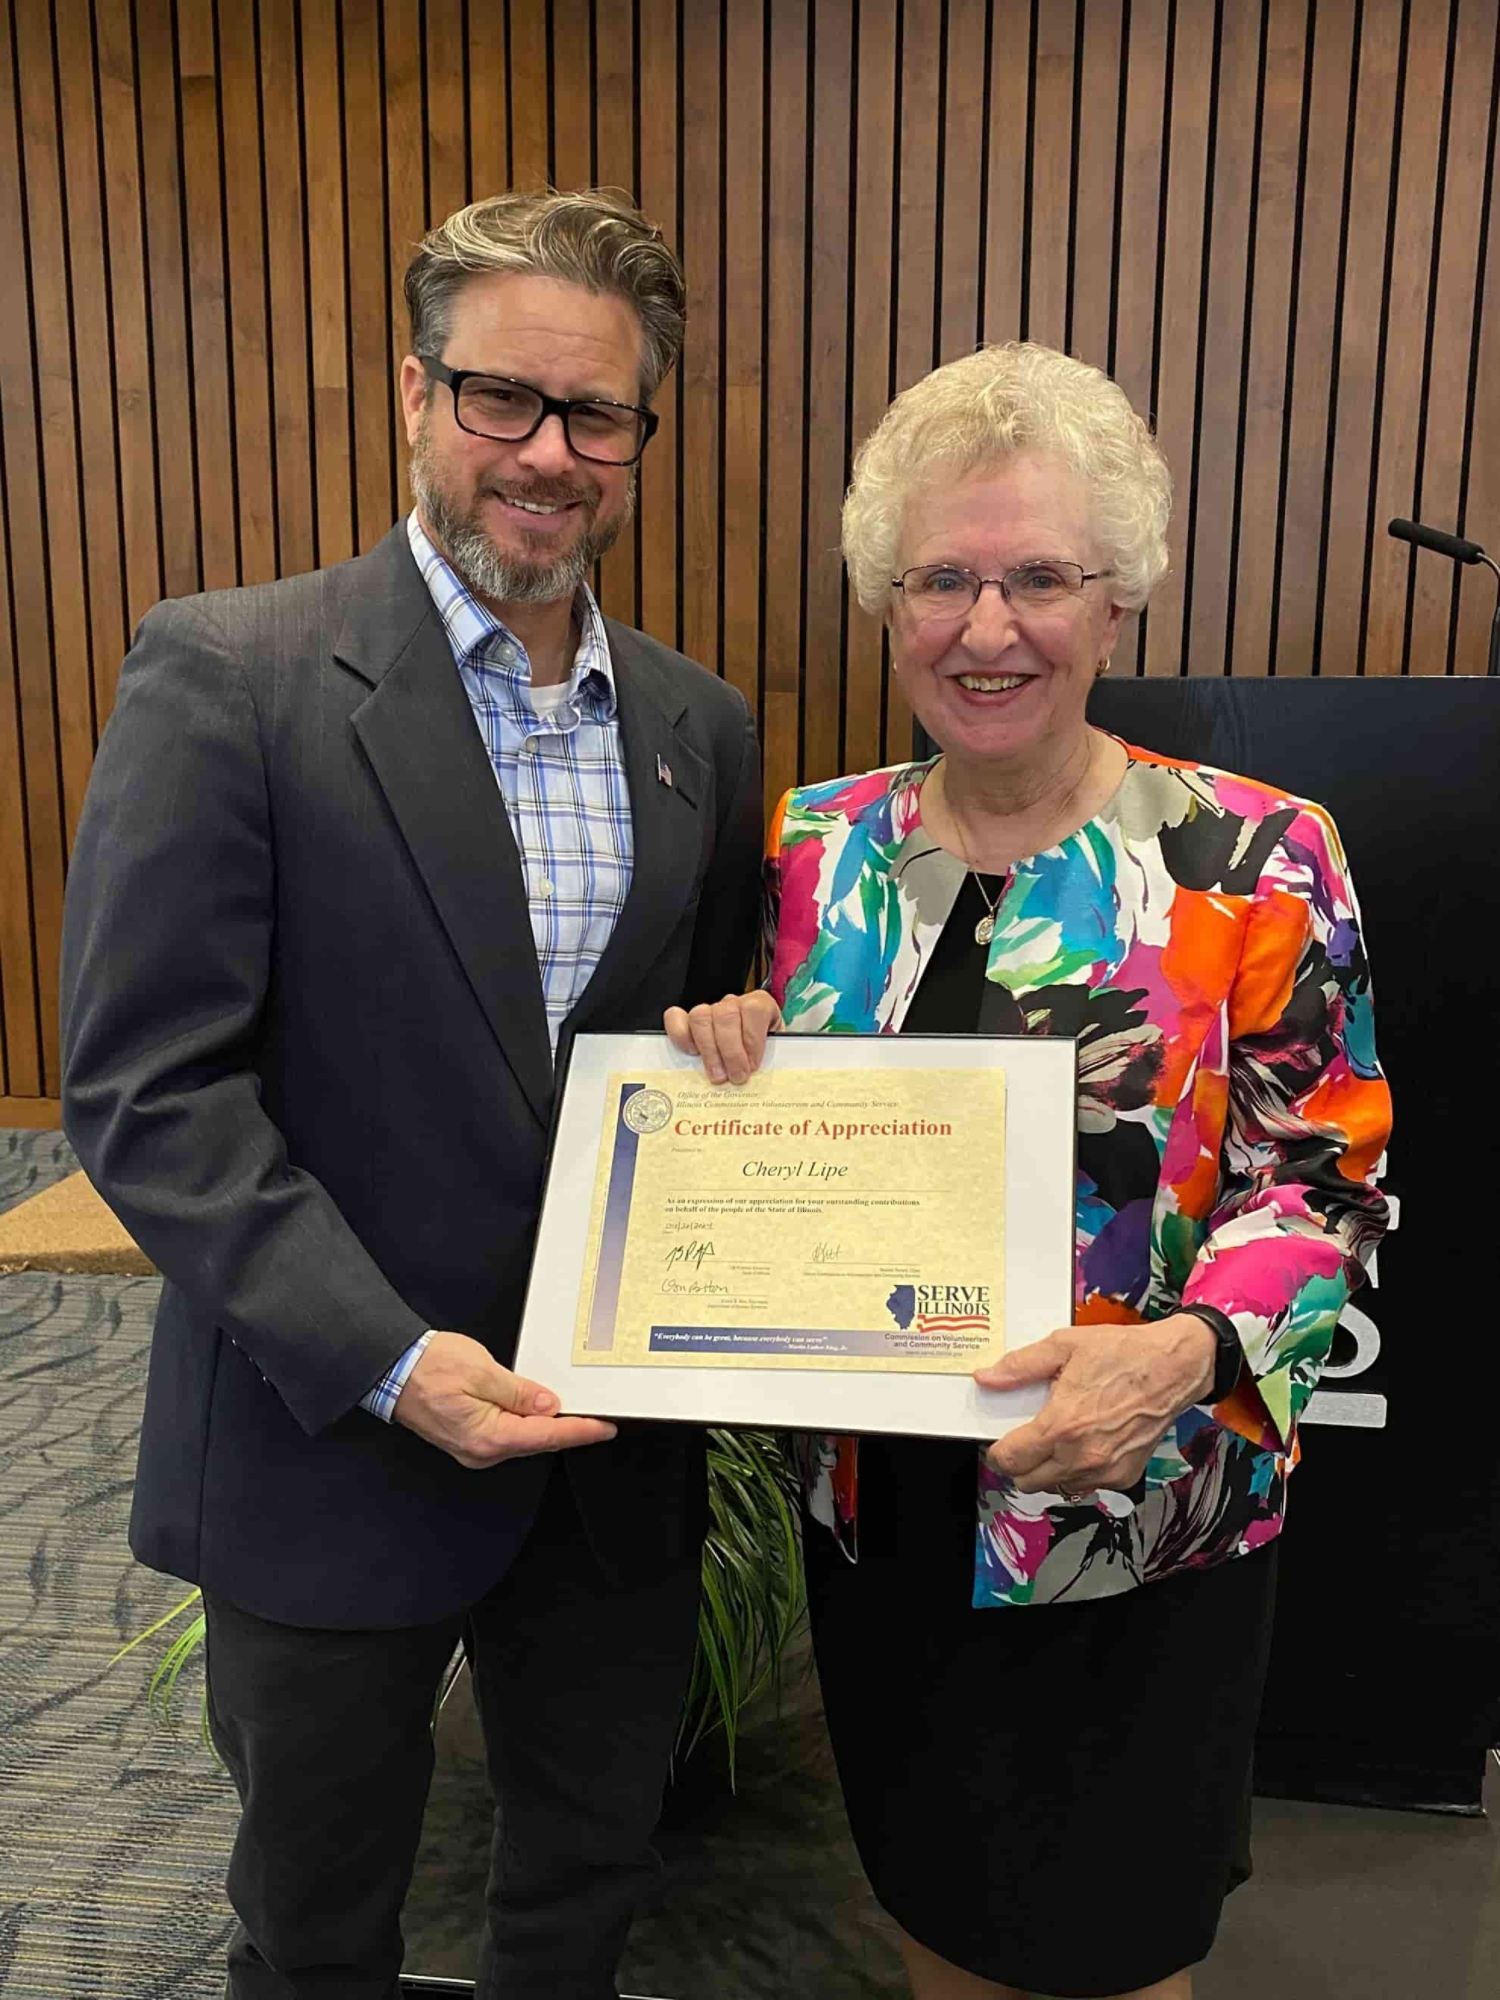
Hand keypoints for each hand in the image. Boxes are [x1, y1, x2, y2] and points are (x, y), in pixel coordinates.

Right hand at [393, 1330, 616, 1468]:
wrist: (389, 1369)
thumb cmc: (426, 1367)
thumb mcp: (481, 1371)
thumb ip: (519, 1391)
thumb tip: (548, 1405)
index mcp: (487, 1437)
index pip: (545, 1436)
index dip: (579, 1431)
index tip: (605, 1428)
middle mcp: (481, 1451)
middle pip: (537, 1442)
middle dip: (568, 1429)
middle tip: (597, 1415)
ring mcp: (473, 1448)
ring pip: (522, 1439)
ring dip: (547, 1426)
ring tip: (573, 1409)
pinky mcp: (468, 1438)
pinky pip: (507, 1434)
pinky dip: (526, 1423)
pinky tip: (538, 1410)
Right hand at [663, 991, 783, 1083]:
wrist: (757, 1051)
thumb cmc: (765, 1054)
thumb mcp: (775, 1054)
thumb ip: (772, 1061)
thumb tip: (764, 1079)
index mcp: (760, 1005)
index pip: (754, 1010)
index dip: (752, 1039)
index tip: (753, 1065)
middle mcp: (733, 1003)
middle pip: (726, 1015)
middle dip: (731, 1051)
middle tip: (735, 1077)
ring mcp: (709, 1010)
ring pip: (701, 1017)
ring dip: (709, 1050)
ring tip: (717, 1075)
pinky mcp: (688, 1020)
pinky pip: (675, 1017)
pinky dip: (680, 1036)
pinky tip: (692, 1054)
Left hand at [975, 1314, 1218, 1496]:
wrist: (1174, 1367)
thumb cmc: (1123, 1354)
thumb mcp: (1064, 1346)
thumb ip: (1020, 1366)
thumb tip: (987, 1378)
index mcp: (1061, 1425)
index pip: (1010, 1460)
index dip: (997, 1453)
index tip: (1000, 1444)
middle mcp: (1081, 1456)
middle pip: (1028, 1482)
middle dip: (1019, 1464)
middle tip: (1025, 1441)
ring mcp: (1104, 1471)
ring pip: (1056, 1488)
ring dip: (1047, 1471)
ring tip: (1057, 1440)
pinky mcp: (1123, 1476)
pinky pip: (1085, 1486)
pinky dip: (1076, 1472)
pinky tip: (1082, 1445)